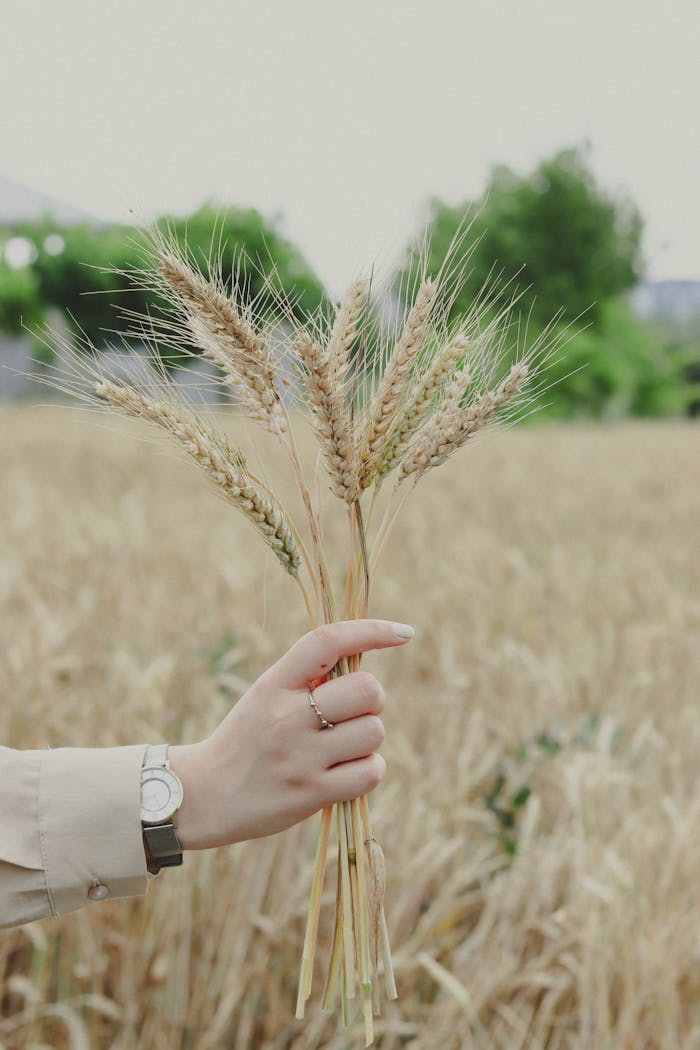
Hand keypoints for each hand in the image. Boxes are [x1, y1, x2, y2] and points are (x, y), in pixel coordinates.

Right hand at [168, 619, 413, 849]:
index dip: (371, 631)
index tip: (404, 633)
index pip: (328, 641)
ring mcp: (300, 756)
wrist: (204, 795)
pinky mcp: (311, 793)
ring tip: (341, 747)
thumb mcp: (266, 696)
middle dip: (370, 701)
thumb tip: (364, 656)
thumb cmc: (247, 739)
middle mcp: (287, 716)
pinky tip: (346, 772)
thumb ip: (308, 678)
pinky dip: (368, 770)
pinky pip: (371, 771)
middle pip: (367, 690)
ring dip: (367, 739)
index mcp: (275, 683)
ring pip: (374, 731)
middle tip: (348, 714)